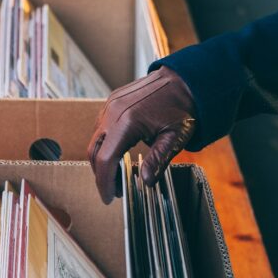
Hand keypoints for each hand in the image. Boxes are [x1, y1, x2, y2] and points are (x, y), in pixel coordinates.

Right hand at [88, 65, 196, 203]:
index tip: (109, 198)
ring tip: (117, 175)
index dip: (104, 182)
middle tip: (114, 191)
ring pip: (95, 139)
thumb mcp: (174, 137)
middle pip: (94, 151)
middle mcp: (113, 112)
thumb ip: (158, 160)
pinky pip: (100, 127)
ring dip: (101, 160)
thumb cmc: (182, 108)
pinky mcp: (111, 102)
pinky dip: (105, 145)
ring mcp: (110, 105)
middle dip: (101, 174)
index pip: (105, 159)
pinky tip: (118, 155)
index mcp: (127, 121)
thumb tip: (145, 182)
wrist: (183, 79)